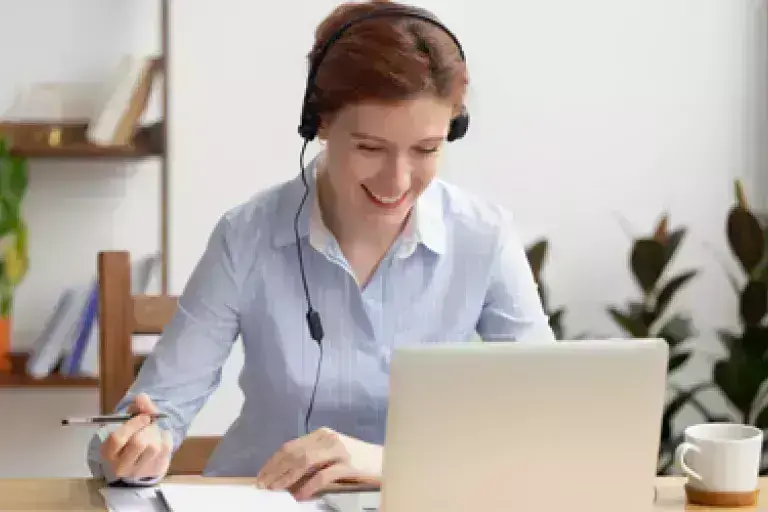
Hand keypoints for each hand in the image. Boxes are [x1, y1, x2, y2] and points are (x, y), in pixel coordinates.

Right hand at [100, 393, 172, 479]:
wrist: (142, 459)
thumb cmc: (132, 436)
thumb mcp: (129, 421)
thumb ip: (136, 408)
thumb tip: (142, 397)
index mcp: (108, 452)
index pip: (117, 438)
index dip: (133, 424)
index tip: (144, 416)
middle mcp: (121, 466)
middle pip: (138, 443)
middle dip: (147, 428)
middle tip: (149, 423)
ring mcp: (139, 471)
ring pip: (153, 447)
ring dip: (156, 433)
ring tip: (153, 432)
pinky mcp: (156, 470)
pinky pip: (166, 448)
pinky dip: (166, 436)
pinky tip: (160, 437)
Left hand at [256, 427, 381, 500]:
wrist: (388, 462)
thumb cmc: (358, 462)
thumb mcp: (333, 456)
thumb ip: (313, 460)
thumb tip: (286, 477)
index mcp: (322, 434)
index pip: (290, 446)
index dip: (273, 462)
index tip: (261, 476)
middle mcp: (328, 438)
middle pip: (294, 453)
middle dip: (275, 470)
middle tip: (264, 486)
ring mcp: (339, 450)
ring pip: (305, 461)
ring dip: (287, 477)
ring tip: (276, 490)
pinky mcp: (349, 465)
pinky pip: (323, 476)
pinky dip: (308, 487)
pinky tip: (299, 496)